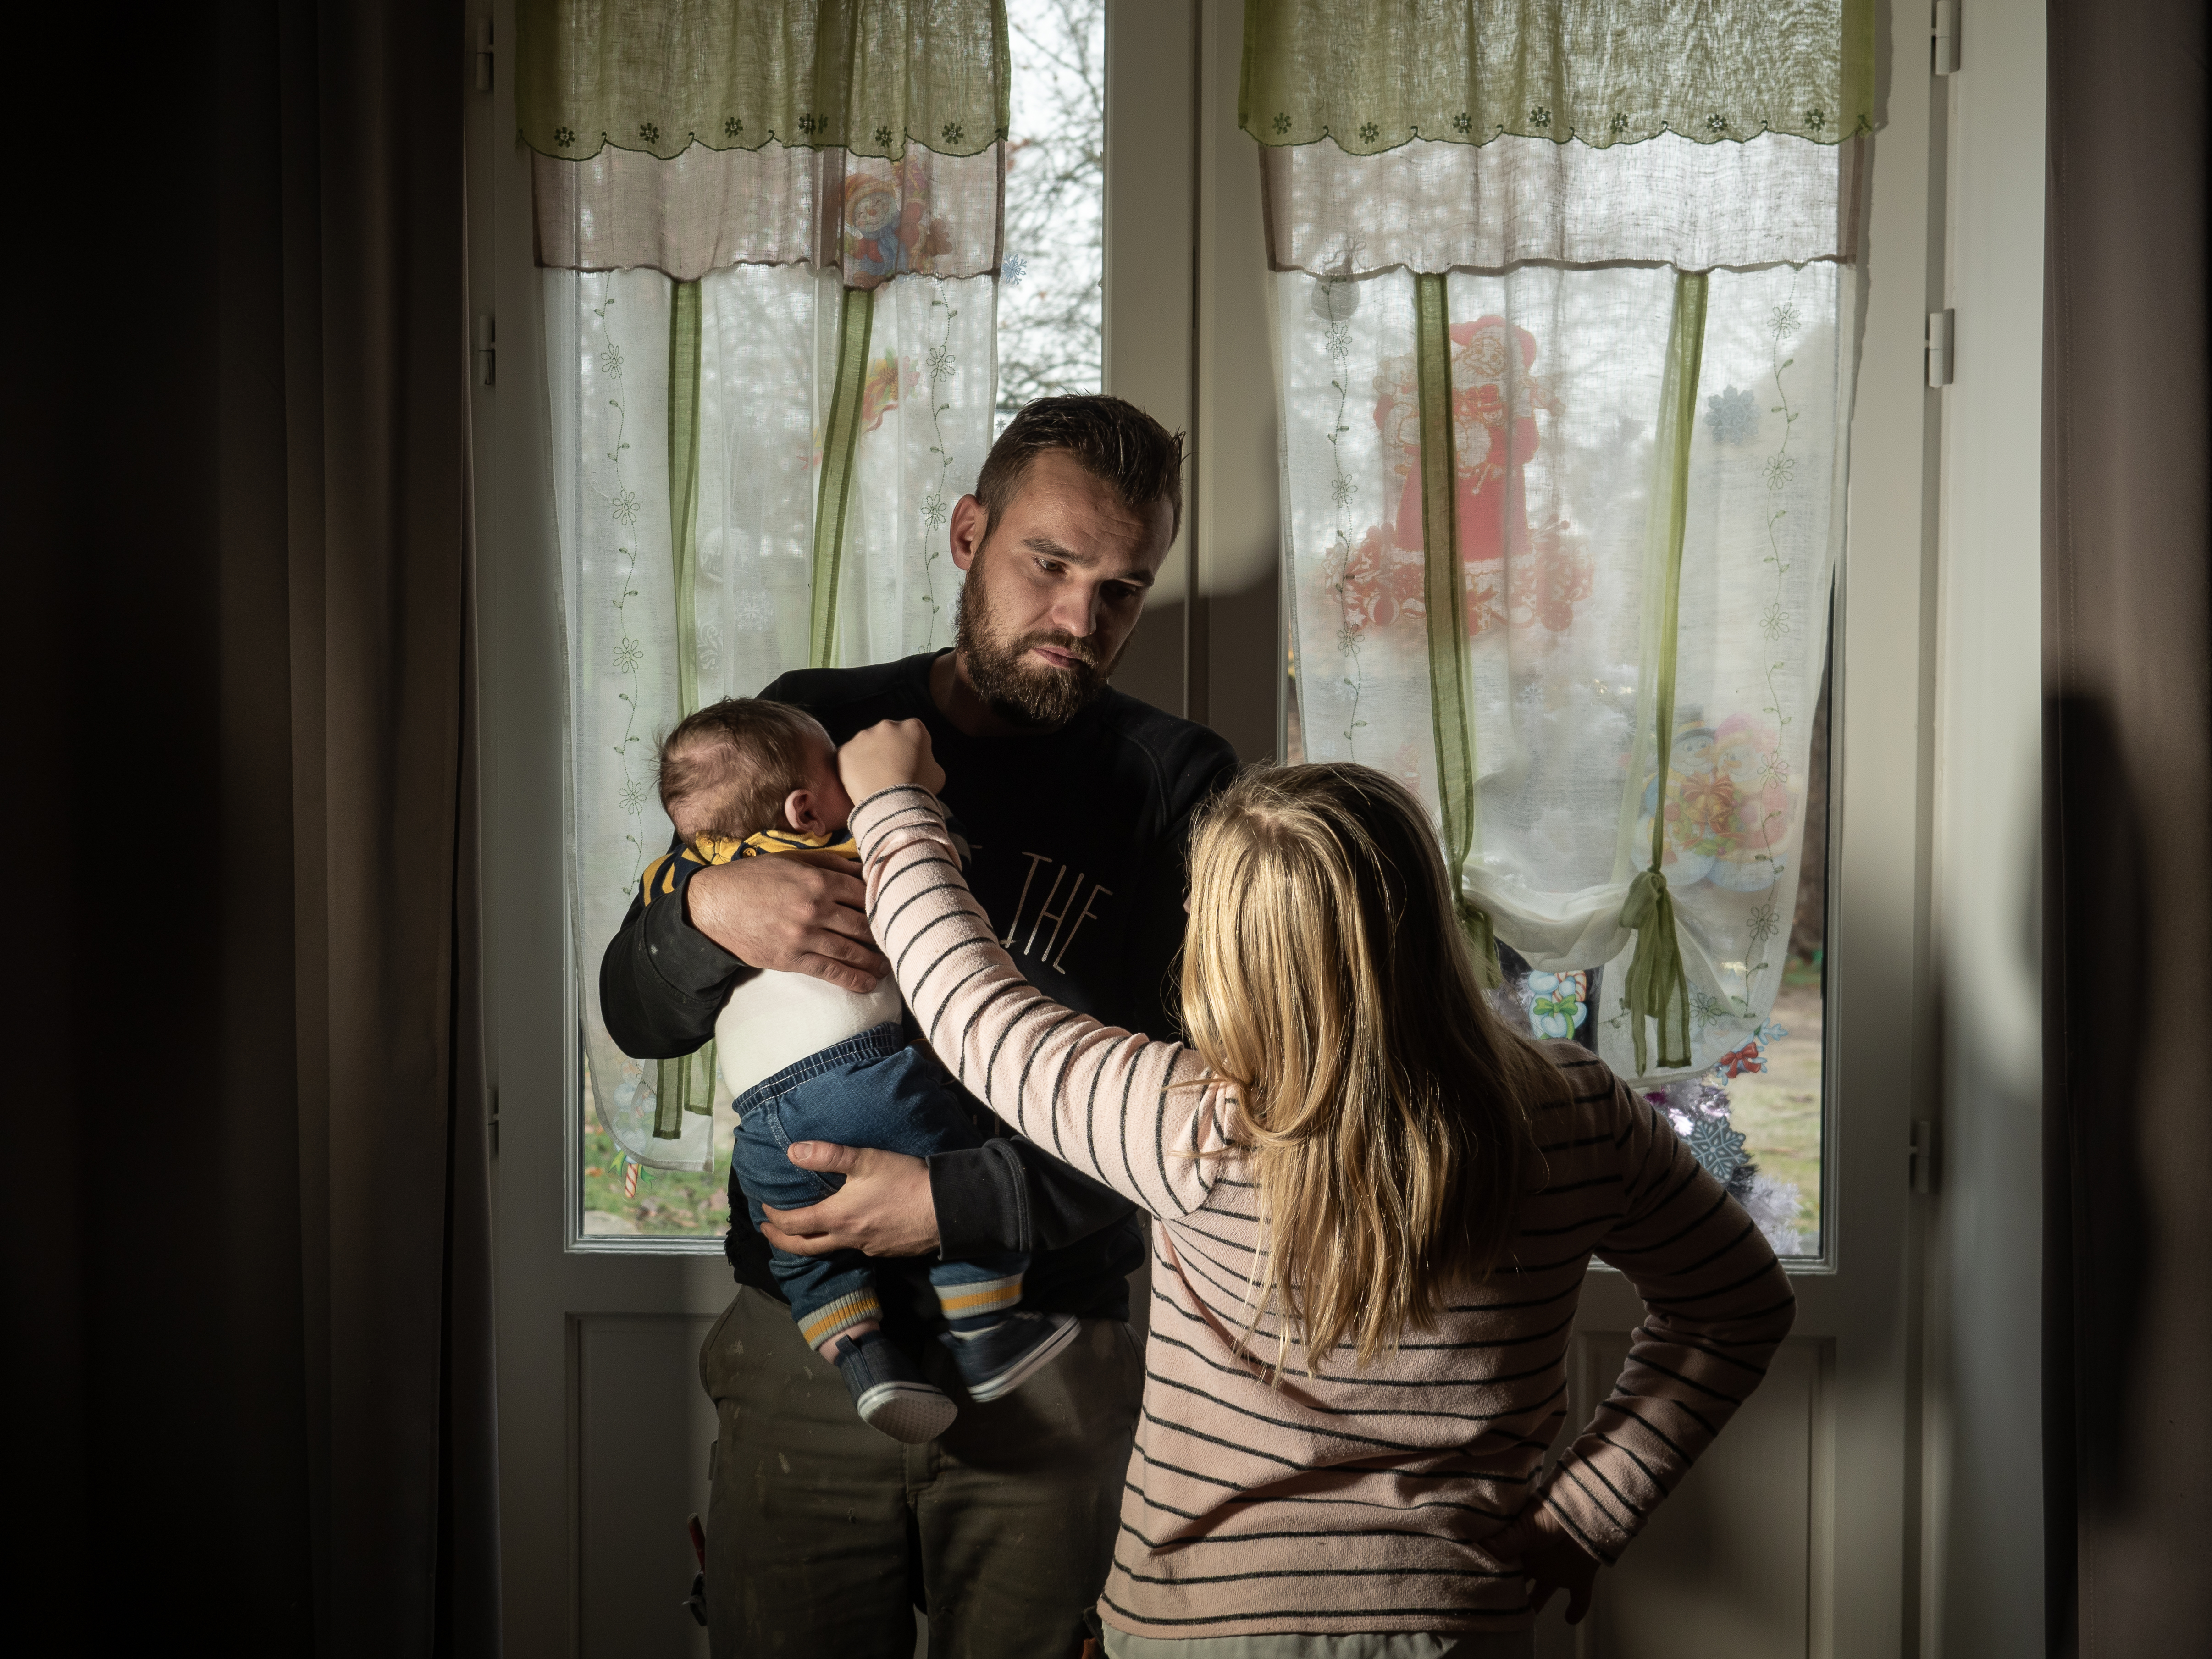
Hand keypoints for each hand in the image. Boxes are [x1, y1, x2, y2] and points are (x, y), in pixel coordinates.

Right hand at [684, 855, 887, 993]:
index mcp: (818, 881)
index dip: (881, 905)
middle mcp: (815, 908)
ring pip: (851, 951)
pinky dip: (853, 980)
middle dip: (883, 936)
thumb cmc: (753, 879)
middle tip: (897, 943)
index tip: (894, 913)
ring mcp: (804, 936)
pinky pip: (830, 972)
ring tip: (887, 966)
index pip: (863, 894)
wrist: (714, 905)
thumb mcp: (792, 861)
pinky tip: (868, 984)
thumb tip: (864, 870)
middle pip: (862, 925)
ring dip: (874, 961)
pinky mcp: (791, 958)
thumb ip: (830, 864)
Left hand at [759, 1142, 939, 1257]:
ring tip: (806, 1230)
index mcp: (837, 1217)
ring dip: (811, 1241)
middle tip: (768, 1232)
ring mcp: (868, 1248)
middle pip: (804, 1248)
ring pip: (831, 1249)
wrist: (945, 1208)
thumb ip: (827, 1155)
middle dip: (781, 1241)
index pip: (794, 1225)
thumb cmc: (905, 1181)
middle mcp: (848, 1238)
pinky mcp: (886, 1250)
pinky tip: (850, 1227)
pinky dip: (841, 1240)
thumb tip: (792, 1151)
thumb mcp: (865, 1160)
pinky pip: (856, 1248)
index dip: (775, 1218)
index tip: (764, 1209)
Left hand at [839, 719, 945, 803]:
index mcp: (913, 727)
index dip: (911, 749)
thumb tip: (919, 761)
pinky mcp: (845, 750)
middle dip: (888, 749)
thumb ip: (927, 760)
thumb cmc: (920, 790)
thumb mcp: (937, 773)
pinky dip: (853, 767)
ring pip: (866, 744)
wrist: (892, 806)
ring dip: (869, 757)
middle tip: (890, 771)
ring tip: (875, 779)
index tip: (910, 763)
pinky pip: (849, 757)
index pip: (912, 733)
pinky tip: (861, 782)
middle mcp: (887, 725)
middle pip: (887, 735)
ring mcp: (863, 736)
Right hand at [1489, 1500, 1600, 1624]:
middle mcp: (1535, 1561)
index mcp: (1519, 1547)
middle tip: (1493, 1611)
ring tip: (1522, 1622)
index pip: (1501, 1565)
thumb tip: (1477, 1550)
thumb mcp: (1524, 1528)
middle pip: (1518, 1581)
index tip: (1477, 1589)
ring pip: (1542, 1593)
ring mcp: (1556, 1570)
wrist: (1588, 1515)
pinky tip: (1569, 1620)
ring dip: (1534, 1606)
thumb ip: (1503, 1542)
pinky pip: (1580, 1599)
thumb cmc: (1552, 1515)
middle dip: (1508, 1594)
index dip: (1491, 1576)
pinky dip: (1577, 1610)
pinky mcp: (1579, 1578)